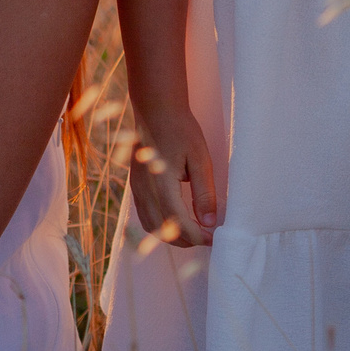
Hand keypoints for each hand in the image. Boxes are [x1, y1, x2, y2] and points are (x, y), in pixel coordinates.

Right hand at [127, 105, 219, 247]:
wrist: (156, 110)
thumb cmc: (180, 130)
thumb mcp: (200, 159)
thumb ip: (204, 192)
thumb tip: (209, 222)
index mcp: (162, 184)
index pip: (179, 224)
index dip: (198, 236)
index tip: (214, 237)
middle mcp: (145, 190)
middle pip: (163, 231)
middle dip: (186, 240)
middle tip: (207, 236)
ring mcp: (137, 189)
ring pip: (151, 227)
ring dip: (171, 235)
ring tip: (193, 231)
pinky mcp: (135, 185)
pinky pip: (145, 215)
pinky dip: (160, 226)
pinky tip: (176, 220)